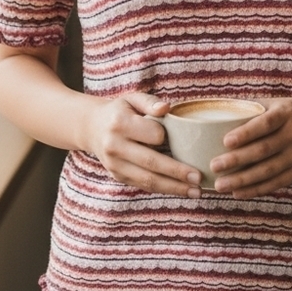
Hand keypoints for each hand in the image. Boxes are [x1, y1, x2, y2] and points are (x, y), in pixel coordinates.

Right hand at [84, 92, 202, 197]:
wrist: (92, 127)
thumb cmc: (120, 111)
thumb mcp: (132, 99)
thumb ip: (150, 102)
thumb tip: (166, 108)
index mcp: (119, 123)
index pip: (152, 134)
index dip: (167, 136)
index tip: (181, 136)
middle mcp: (114, 146)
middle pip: (151, 163)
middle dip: (177, 172)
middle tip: (199, 178)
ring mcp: (114, 165)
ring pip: (148, 180)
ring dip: (173, 188)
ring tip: (196, 191)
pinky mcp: (118, 176)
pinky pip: (143, 185)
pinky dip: (164, 189)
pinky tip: (181, 190)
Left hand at [210, 98, 291, 198]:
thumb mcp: (282, 103)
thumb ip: (256, 108)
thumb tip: (221, 111)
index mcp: (288, 113)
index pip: (265, 124)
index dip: (246, 133)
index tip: (226, 141)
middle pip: (263, 150)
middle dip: (236, 161)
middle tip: (214, 166)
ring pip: (268, 171)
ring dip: (242, 180)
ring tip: (220, 185)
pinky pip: (277, 183)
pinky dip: (256, 189)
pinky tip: (239, 193)